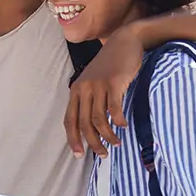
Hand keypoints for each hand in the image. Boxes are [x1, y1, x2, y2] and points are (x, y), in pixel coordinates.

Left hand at [65, 24, 143, 158]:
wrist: (126, 41)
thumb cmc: (111, 65)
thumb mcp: (94, 81)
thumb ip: (90, 99)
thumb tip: (93, 125)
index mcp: (76, 90)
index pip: (69, 119)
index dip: (73, 138)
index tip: (79, 154)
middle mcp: (83, 88)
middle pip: (83, 123)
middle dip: (92, 142)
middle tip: (102, 155)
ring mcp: (98, 85)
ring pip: (98, 118)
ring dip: (107, 135)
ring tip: (116, 143)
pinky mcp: (113, 82)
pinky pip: (113, 107)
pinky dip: (118, 120)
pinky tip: (123, 126)